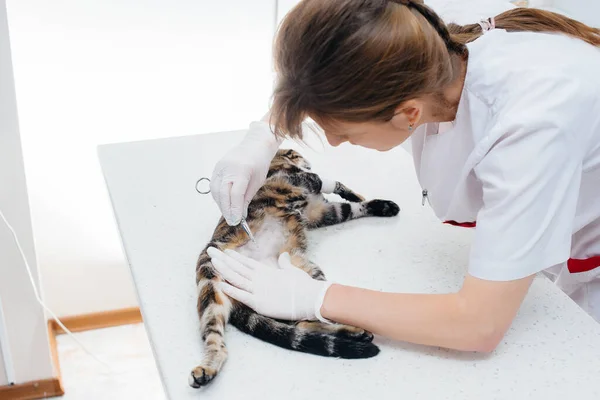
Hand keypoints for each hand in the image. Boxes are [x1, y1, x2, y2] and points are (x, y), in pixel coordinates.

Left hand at [207, 247, 332, 321]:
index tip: (224, 252)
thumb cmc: (304, 286)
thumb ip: (285, 263)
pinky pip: (241, 295)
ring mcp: (258, 289)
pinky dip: (230, 290)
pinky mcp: (259, 302)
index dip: (234, 257)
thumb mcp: (293, 271)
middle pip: (237, 267)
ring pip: (236, 278)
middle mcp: (260, 278)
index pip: (246, 262)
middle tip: (210, 251)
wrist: (310, 298)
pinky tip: (220, 284)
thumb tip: (283, 256)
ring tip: (213, 262)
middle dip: (223, 259)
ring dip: (223, 270)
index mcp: (267, 271)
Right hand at [210, 117, 280, 224]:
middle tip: (231, 221)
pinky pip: (214, 185)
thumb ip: (246, 197)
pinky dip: (218, 196)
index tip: (237, 221)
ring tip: (228, 214)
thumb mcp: (257, 182)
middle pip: (223, 193)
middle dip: (226, 209)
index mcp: (242, 170)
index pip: (235, 194)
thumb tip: (240, 215)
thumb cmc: (259, 164)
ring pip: (216, 190)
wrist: (254, 144)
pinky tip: (224, 203)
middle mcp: (228, 167)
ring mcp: (220, 166)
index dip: (235, 209)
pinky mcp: (216, 167)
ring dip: (221, 204)